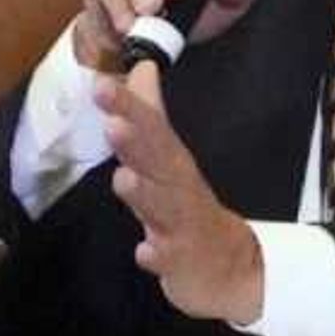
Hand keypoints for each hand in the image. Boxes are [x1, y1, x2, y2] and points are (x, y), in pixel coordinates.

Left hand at [102, 60, 263, 324]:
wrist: (232, 267)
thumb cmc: (188, 208)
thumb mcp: (168, 159)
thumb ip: (150, 115)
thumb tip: (141, 68)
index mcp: (171, 163)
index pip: (150, 128)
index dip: (128, 107)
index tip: (102, 86)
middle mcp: (178, 189)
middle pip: (158, 161)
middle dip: (136, 142)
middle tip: (114, 122)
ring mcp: (182, 226)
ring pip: (162, 208)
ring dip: (144, 193)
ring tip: (123, 179)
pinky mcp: (182, 262)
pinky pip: (169, 258)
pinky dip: (157, 255)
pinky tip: (145, 252)